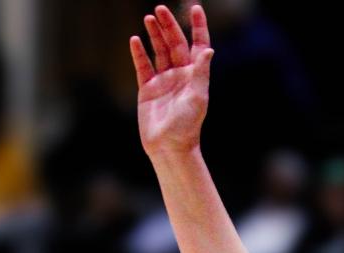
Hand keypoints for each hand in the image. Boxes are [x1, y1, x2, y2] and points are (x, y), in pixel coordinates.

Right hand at [131, 4, 212, 158]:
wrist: (169, 148)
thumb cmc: (187, 126)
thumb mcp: (198, 97)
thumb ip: (201, 72)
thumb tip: (208, 49)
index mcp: (195, 76)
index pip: (197, 46)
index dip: (198, 27)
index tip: (195, 8)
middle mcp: (179, 76)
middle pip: (175, 44)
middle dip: (169, 25)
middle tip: (160, 9)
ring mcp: (163, 81)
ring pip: (158, 51)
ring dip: (154, 34)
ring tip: (149, 18)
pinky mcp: (147, 89)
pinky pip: (143, 66)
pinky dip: (139, 53)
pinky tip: (135, 40)